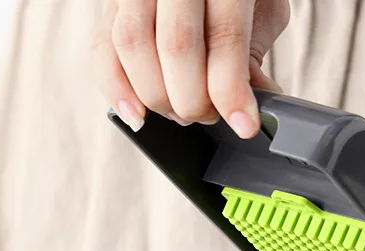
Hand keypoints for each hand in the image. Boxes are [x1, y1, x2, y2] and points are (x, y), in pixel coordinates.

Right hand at [91, 0, 289, 137]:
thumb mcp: (260, 10)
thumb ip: (252, 55)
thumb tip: (251, 107)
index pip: (225, 36)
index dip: (231, 91)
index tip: (243, 125)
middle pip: (177, 45)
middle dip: (193, 100)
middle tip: (208, 115)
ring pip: (134, 46)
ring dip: (158, 97)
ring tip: (181, 111)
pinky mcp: (113, 3)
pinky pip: (103, 48)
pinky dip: (116, 89)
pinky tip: (136, 114)